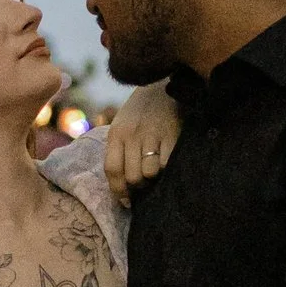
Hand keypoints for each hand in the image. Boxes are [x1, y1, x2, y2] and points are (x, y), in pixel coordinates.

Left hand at [103, 83, 180, 197]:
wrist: (162, 85)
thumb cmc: (140, 111)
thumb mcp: (122, 124)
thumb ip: (118, 150)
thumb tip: (120, 186)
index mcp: (116, 133)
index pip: (112, 170)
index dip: (118, 191)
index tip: (126, 201)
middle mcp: (132, 134)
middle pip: (132, 176)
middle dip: (139, 186)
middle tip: (145, 184)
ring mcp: (152, 134)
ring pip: (150, 172)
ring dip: (154, 178)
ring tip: (157, 172)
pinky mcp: (172, 133)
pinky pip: (168, 163)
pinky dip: (168, 168)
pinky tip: (169, 162)